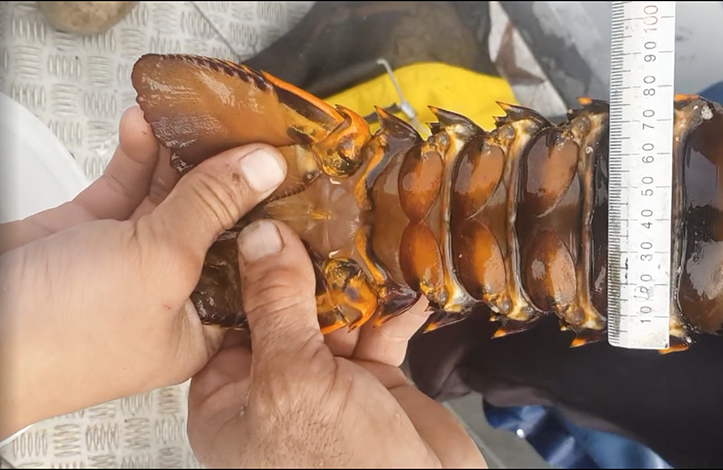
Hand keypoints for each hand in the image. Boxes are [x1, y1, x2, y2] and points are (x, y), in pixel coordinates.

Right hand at [0, 106, 287, 439]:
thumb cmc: (57, 336)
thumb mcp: (158, 263)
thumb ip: (212, 209)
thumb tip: (264, 167)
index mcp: (202, 324)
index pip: (255, 263)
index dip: (274, 216)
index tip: (290, 170)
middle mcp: (171, 294)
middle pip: (216, 224)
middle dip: (227, 174)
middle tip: (242, 129)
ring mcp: (129, 263)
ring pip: (171, 199)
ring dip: (178, 157)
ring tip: (192, 117)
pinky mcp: (91, 235)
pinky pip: (126, 188)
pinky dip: (136, 157)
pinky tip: (144, 127)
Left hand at [186, 219, 487, 467]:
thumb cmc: (339, 466)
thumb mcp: (295, 379)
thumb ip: (277, 306)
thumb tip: (261, 238)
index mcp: (229, 399)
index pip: (228, 316)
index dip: (247, 266)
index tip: (266, 215)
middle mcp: (273, 389)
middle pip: (283, 310)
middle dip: (309, 269)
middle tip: (324, 216)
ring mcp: (324, 386)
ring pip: (333, 317)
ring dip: (355, 286)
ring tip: (368, 240)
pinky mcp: (370, 384)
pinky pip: (376, 334)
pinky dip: (392, 312)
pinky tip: (406, 286)